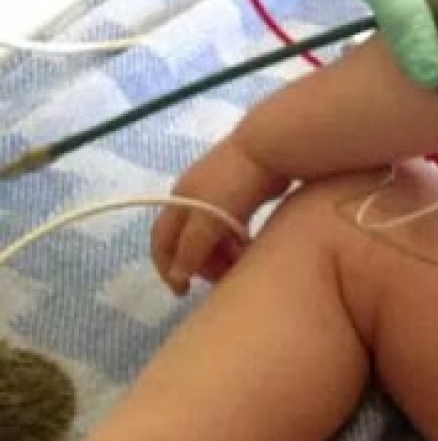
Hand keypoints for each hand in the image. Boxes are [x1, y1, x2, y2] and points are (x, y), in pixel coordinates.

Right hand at [152, 137, 290, 294]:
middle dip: (200, 264)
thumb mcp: (209, 218)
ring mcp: (219, 193)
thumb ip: (192, 248)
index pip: (162, 242)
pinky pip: (232, 225)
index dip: (166, 268)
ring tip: (240, 266)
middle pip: (188, 241)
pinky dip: (235, 241)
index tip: (182, 292)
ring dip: (220, 254)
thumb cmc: (235, 183)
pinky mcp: (243, 192)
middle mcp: (194, 197)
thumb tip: (177, 276)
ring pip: (212, 235)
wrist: (272, 148)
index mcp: (179, 200)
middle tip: (223, 280)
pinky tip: (251, 250)